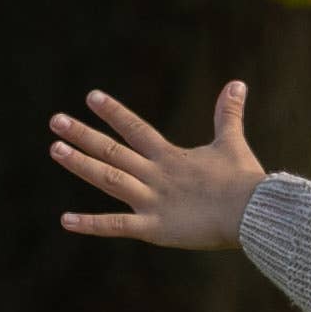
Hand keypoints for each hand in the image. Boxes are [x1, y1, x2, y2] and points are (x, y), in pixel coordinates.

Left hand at [48, 81, 264, 249]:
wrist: (255, 213)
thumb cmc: (245, 181)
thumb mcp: (233, 144)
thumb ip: (229, 115)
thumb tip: (237, 83)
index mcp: (171, 157)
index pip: (136, 130)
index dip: (114, 113)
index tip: (91, 97)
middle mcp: (156, 176)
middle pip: (113, 151)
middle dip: (83, 135)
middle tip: (55, 120)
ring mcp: (152, 201)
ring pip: (109, 179)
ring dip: (82, 165)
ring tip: (56, 149)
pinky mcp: (155, 228)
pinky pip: (117, 225)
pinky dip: (91, 224)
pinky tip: (64, 221)